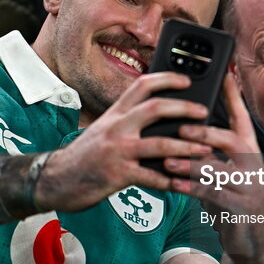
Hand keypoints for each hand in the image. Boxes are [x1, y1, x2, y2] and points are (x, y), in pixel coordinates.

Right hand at [33, 71, 212, 211]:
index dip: (167, 78)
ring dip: (187, 147)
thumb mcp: (104, 129)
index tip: (187, 80)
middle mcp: (117, 127)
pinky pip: (152, 178)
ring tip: (206, 150)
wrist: (56, 179)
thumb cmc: (85, 155)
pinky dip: (172, 182)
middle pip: (155, 108)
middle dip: (185, 109)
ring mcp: (117, 151)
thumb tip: (160, 115)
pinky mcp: (118, 175)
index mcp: (115, 113)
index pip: (142, 85)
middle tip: (205, 113)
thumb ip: (128, 121)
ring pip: (160, 144)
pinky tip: (186, 184)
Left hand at [165, 75, 263, 216]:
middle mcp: (253, 165)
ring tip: (168, 161)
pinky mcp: (240, 209)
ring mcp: (249, 187)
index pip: (242, 118)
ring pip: (220, 169)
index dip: (233, 97)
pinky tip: (174, 185)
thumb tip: (183, 131)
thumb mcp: (226, 172)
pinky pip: (213, 195)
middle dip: (206, 133)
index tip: (224, 74)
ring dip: (191, 164)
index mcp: (250, 151)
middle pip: (234, 140)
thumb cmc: (233, 199)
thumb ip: (211, 153)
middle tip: (182, 130)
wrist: (253, 241)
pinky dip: (191, 189)